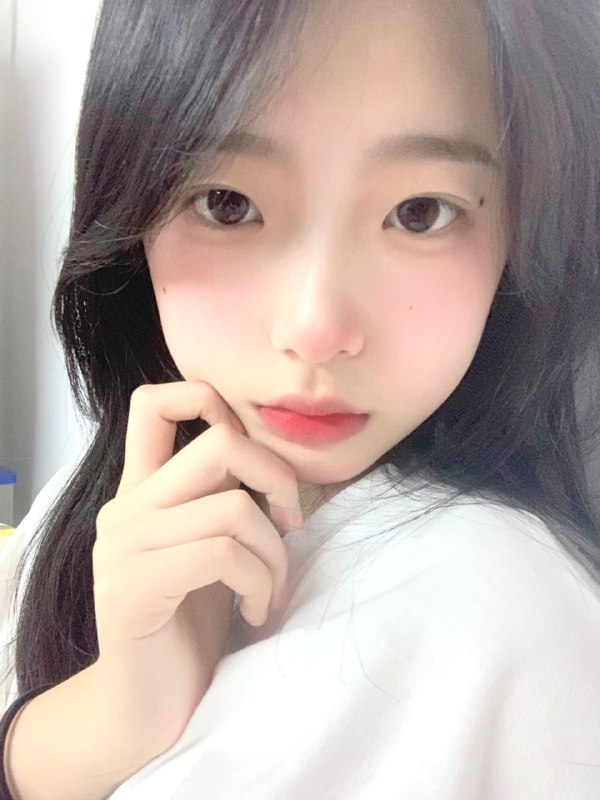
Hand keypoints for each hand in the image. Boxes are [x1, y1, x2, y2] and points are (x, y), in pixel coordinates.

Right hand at [90, 380, 302, 751]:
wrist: (145, 707)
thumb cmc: (189, 623)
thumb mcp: (207, 547)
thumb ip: (218, 498)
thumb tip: (269, 463)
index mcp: (141, 490)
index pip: (152, 402)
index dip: (208, 400)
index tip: (251, 456)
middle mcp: (126, 507)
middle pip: (219, 443)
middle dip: (278, 477)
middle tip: (290, 522)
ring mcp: (123, 546)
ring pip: (233, 508)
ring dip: (274, 554)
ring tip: (271, 590)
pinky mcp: (134, 588)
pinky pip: (223, 556)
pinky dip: (258, 583)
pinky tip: (256, 613)